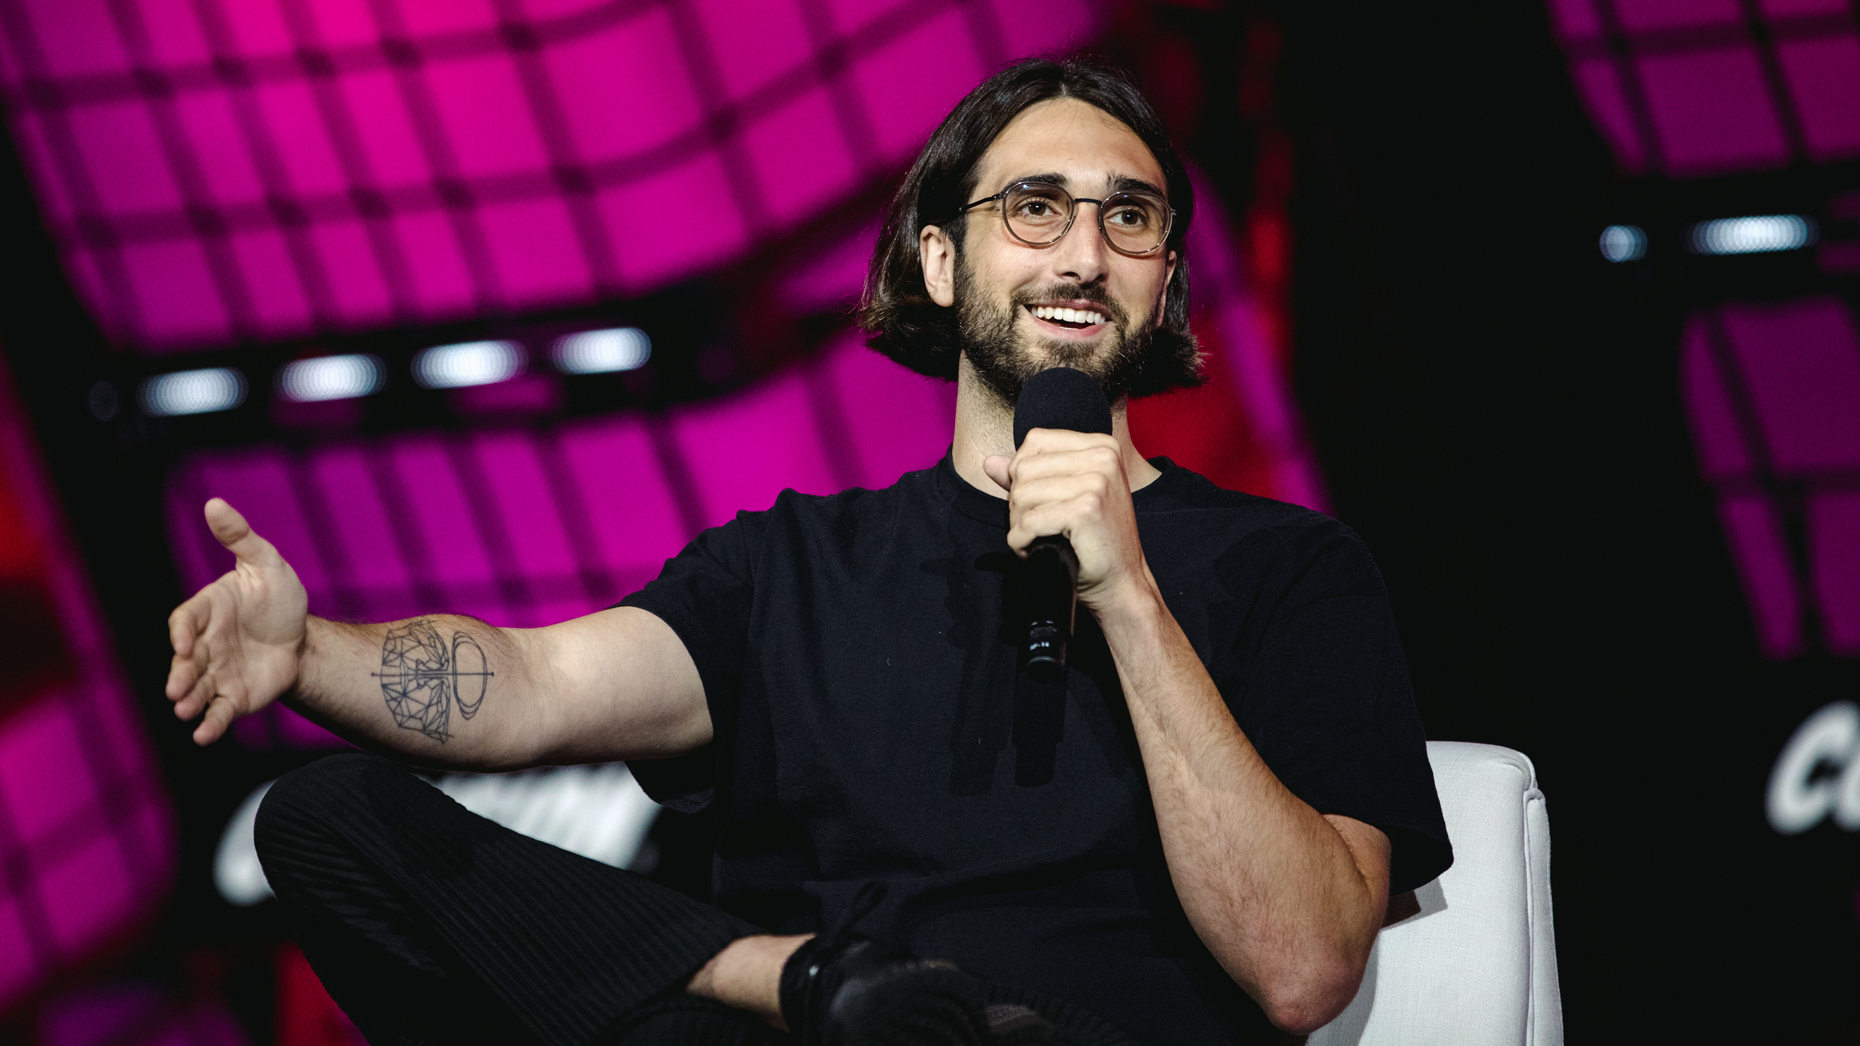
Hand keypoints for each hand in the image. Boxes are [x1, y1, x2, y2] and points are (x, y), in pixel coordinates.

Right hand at [165, 498, 308, 744]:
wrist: (301, 636)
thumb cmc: (278, 596)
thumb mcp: (266, 562)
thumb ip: (240, 538)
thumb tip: (214, 503)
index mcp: (207, 610)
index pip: (185, 620)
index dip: (182, 631)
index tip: (184, 641)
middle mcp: (204, 645)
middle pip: (185, 661)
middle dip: (180, 675)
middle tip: (176, 690)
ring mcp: (215, 673)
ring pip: (196, 690)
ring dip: (189, 701)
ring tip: (185, 712)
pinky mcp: (232, 697)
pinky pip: (217, 712)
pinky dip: (209, 725)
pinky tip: (204, 736)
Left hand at [981, 429, 1153, 612]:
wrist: (1122, 582)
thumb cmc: (1094, 540)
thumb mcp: (1066, 496)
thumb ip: (1029, 474)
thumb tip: (990, 462)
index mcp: (1101, 446)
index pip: (1036, 440)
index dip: (1023, 472)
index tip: (1039, 500)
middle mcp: (1103, 457)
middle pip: (1024, 467)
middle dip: (1019, 502)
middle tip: (1040, 526)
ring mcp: (1097, 482)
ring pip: (1021, 494)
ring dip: (1020, 523)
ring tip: (1041, 537)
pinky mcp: (1086, 509)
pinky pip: (1028, 521)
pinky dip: (1023, 541)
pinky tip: (1039, 549)